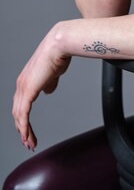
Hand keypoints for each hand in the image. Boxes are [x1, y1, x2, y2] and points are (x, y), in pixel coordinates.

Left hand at [12, 26, 70, 150]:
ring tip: (30, 143)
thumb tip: (48, 91)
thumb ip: (49, 83)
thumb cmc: (59, 55)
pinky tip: (27, 136)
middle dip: (22, 129)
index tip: (29, 131)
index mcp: (26, 80)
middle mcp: (21, 85)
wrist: (58, 45)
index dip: (24, 119)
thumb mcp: (53, 73)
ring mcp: (22, 87)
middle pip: (17, 113)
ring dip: (24, 132)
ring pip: (19, 116)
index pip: (21, 104)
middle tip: (28, 142)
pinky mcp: (27, 91)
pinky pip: (23, 114)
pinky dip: (24, 127)